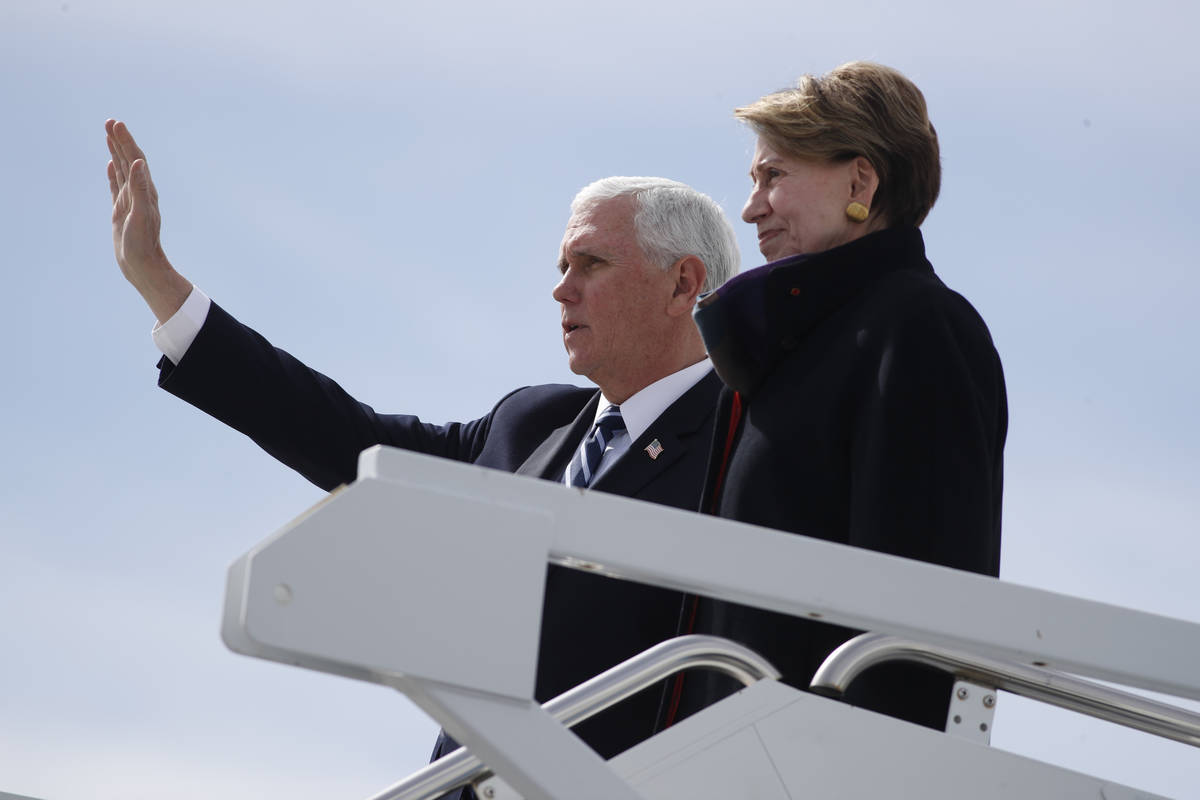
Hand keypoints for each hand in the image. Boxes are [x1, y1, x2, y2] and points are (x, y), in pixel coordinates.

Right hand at [106, 119, 190, 320]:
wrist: (142, 266)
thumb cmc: (142, 244)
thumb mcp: (140, 215)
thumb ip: (140, 188)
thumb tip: (139, 163)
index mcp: (145, 191)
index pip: (136, 159)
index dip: (126, 142)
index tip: (116, 124)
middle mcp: (139, 193)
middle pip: (130, 160)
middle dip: (120, 141)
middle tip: (110, 122)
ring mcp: (130, 201)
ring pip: (123, 170)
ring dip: (117, 152)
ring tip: (110, 135)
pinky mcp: (122, 210)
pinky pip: (118, 186)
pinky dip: (114, 173)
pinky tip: (111, 164)